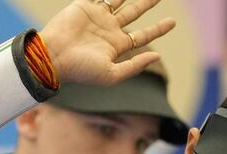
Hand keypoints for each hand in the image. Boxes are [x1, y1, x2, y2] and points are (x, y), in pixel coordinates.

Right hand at [41, 0, 174, 85]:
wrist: (53, 57)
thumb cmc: (81, 70)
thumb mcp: (112, 74)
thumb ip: (135, 66)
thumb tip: (157, 56)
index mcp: (116, 46)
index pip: (142, 36)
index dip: (158, 29)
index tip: (172, 22)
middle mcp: (108, 30)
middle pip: (134, 13)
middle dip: (147, 4)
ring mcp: (97, 17)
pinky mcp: (84, 6)